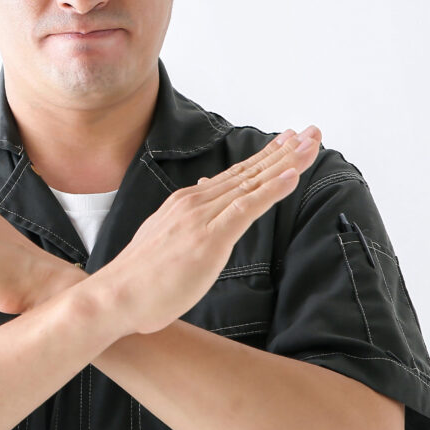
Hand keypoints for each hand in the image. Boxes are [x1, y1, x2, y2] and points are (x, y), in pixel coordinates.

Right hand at [89, 125, 322, 335]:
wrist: (115, 297)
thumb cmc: (140, 280)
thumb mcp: (166, 240)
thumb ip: (185, 220)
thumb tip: (202, 195)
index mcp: (186, 204)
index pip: (235, 175)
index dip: (266, 158)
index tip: (290, 141)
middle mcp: (195, 203)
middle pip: (249, 172)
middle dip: (285, 151)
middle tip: (314, 132)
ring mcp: (202, 219)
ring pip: (252, 184)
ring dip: (286, 162)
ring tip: (312, 144)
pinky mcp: (209, 239)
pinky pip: (247, 208)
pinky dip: (272, 190)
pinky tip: (293, 176)